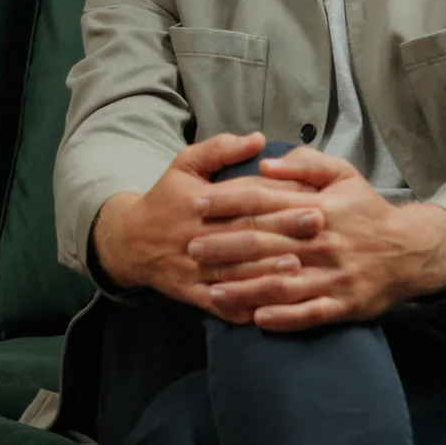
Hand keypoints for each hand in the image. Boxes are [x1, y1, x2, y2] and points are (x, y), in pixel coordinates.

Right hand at [92, 133, 323, 319]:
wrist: (129, 242)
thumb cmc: (165, 199)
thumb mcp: (184, 164)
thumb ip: (220, 149)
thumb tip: (258, 138)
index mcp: (197, 201)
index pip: (242, 198)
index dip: (277, 196)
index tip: (311, 194)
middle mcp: (195, 235)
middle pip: (243, 233)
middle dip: (281, 229)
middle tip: (317, 224)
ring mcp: (192, 268)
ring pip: (233, 271)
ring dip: (266, 270)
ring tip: (297, 265)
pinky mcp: (190, 293)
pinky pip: (219, 303)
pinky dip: (243, 305)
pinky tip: (269, 306)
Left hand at [198, 146, 445, 331]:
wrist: (411, 251)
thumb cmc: (368, 211)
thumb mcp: (343, 175)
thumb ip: (305, 164)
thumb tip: (265, 163)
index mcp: (319, 208)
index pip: (265, 202)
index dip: (229, 202)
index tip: (198, 203)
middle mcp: (323, 242)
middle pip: (266, 244)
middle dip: (225, 246)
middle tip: (192, 247)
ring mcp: (334, 275)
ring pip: (282, 284)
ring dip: (245, 288)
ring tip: (212, 290)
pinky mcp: (344, 304)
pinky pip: (310, 314)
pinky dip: (283, 318)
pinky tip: (256, 318)